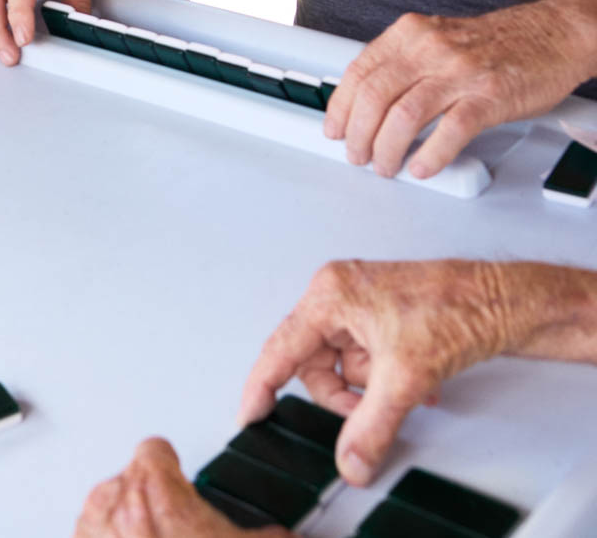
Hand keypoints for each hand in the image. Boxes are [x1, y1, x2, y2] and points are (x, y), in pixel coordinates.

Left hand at [74, 438, 280, 537]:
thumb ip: (268, 536)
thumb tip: (285, 537)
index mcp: (152, 485)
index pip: (155, 450)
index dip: (173, 466)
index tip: (183, 483)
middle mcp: (112, 501)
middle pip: (131, 482)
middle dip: (154, 504)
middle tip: (180, 531)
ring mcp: (91, 530)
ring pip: (108, 511)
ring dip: (128, 526)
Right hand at [236, 260, 524, 486]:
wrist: (502, 299)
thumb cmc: (456, 308)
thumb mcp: (405, 377)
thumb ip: (370, 425)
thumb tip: (350, 459)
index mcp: (329, 296)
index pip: (280, 350)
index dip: (261, 388)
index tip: (251, 414)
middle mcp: (336, 294)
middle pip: (313, 362)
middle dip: (343, 393)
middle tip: (367, 409)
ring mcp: (357, 302)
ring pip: (340, 364)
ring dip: (369, 386)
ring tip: (405, 388)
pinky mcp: (376, 313)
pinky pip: (362, 356)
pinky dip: (382, 376)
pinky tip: (412, 380)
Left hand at [324, 1, 592, 178]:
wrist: (553, 34)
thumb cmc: (494, 43)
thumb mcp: (436, 39)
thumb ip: (401, 64)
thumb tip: (364, 103)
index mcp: (410, 34)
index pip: (359, 72)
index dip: (340, 107)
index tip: (334, 130)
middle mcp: (431, 48)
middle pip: (375, 96)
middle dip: (358, 134)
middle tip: (357, 155)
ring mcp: (461, 72)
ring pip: (405, 115)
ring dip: (387, 149)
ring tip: (386, 166)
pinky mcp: (490, 95)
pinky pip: (451, 130)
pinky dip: (431, 154)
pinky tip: (422, 167)